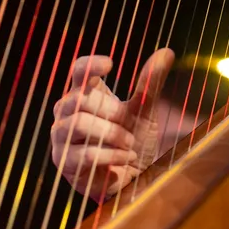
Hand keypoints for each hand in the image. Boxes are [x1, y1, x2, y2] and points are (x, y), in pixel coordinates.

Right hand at [50, 49, 173, 200]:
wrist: (134, 176)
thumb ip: (151, 83)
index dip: (90, 65)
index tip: (110, 64)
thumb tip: (166, 52)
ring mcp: (62, 137)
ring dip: (111, 134)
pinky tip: (128, 157)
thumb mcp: (144, 111)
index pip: (79, 71)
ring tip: (129, 143)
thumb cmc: (133, 139)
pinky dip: (112, 155)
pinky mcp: (65, 162)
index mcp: (84, 93)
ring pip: (78, 124)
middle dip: (111, 111)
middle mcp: (67, 112)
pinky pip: (85, 153)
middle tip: (128, 122)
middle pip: (79, 99)